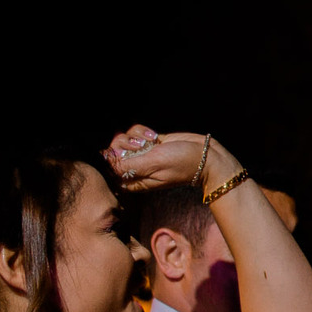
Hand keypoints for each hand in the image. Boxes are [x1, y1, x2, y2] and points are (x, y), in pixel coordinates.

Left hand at [103, 126, 236, 194]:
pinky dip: (143, 131)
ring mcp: (142, 154)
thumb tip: (105, 162)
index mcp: (133, 180)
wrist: (207, 156)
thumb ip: (127, 165)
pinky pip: (135, 132)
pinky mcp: (149, 143)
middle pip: (113, 150)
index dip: (112, 156)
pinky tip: (156, 137)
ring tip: (152, 141)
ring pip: (123, 138)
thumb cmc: (182, 164)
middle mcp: (135, 167)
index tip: (126, 153)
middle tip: (140, 146)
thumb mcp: (153, 165)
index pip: (109, 168)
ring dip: (135, 136)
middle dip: (124, 143)